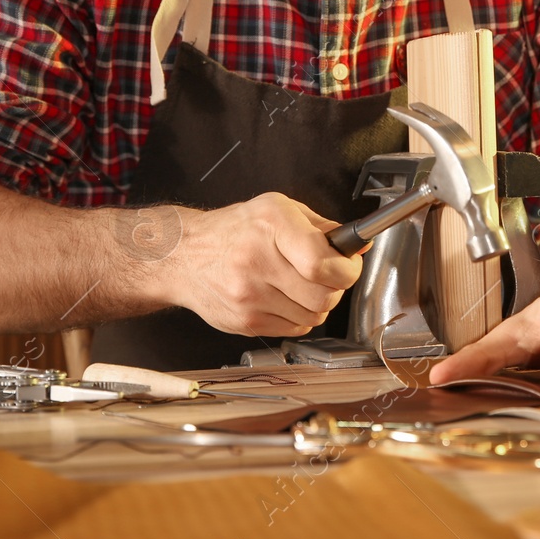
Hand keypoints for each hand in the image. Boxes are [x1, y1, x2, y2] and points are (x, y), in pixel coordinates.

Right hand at [162, 193, 360, 336]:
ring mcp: (249, 296)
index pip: (321, 262)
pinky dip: (299, 317)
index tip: (348, 264)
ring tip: (302, 286)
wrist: (183, 255)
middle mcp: (257, 260)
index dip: (346, 268)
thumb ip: (321, 227)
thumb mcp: (277, 209)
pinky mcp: (245, 322)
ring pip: (313, 316)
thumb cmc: (233, 230)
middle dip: (336, 288)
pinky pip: (295, 329)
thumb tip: (357, 245)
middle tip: (328, 277)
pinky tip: (285, 299)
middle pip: (322, 295)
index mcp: (271, 225)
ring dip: (318, 304)